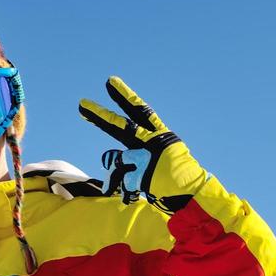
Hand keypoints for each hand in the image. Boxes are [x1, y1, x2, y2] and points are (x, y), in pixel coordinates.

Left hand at [78, 77, 208, 214]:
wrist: (194, 193)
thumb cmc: (175, 177)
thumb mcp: (156, 160)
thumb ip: (131, 157)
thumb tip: (107, 156)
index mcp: (160, 135)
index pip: (139, 110)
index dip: (124, 96)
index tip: (110, 82)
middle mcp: (153, 142)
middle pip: (121, 126)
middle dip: (100, 116)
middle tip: (81, 103)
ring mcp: (148, 158)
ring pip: (119, 160)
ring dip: (121, 172)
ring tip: (138, 179)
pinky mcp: (143, 175)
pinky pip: (124, 182)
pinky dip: (129, 189)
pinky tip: (140, 192)